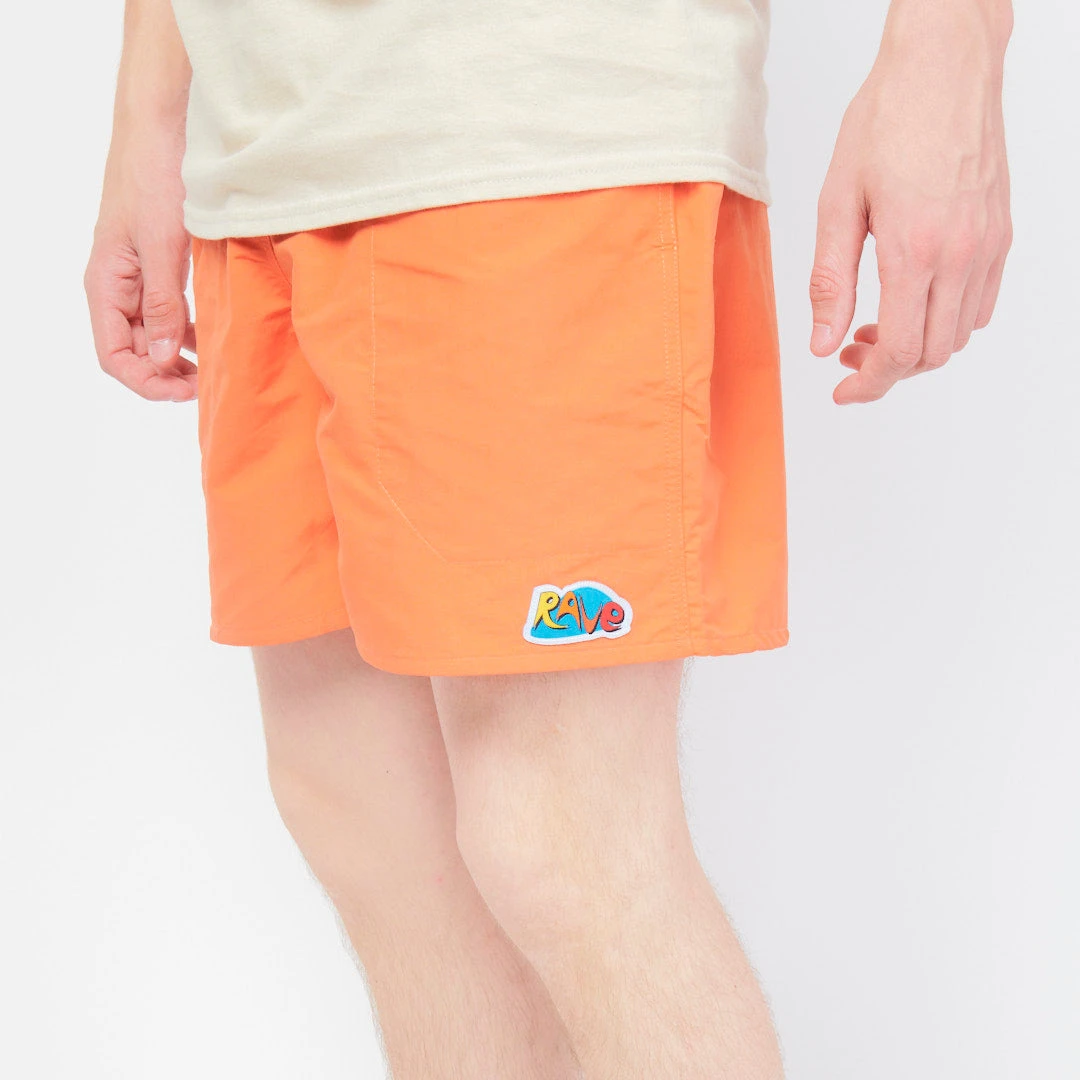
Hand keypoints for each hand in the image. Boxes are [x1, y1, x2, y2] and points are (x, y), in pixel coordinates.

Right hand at [85, 121, 195, 401]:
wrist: (163, 126)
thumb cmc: (155, 176)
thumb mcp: (162, 246)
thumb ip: (161, 305)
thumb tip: (159, 358)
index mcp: (105, 284)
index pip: (114, 355)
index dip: (147, 382)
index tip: (187, 392)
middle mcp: (116, 285)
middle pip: (133, 351)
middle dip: (166, 375)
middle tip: (207, 387)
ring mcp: (138, 276)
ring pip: (152, 335)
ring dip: (179, 358)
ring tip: (213, 370)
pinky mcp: (160, 264)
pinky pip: (169, 312)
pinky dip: (189, 331)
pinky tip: (213, 339)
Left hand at [809, 1, 1012, 404]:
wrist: (944, 64)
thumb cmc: (887, 121)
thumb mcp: (837, 202)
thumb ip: (831, 280)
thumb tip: (823, 344)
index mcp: (914, 250)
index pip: (898, 352)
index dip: (867, 385)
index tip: (842, 394)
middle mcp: (961, 255)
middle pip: (930, 354)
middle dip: (885, 370)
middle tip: (846, 353)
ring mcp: (988, 245)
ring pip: (958, 336)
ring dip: (915, 348)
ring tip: (873, 326)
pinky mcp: (1002, 233)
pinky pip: (982, 304)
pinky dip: (946, 322)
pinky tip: (913, 302)